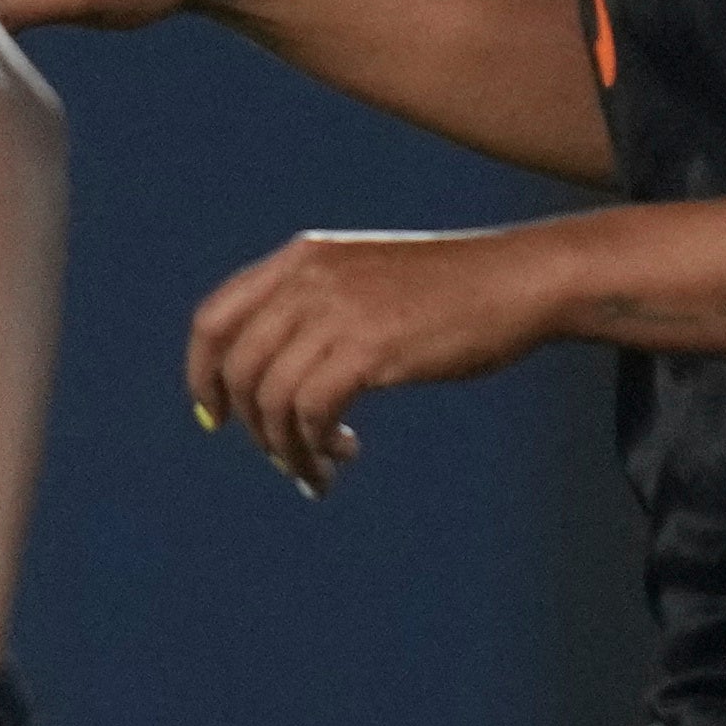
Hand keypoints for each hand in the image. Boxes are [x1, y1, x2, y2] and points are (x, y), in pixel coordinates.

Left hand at [187, 225, 566, 495]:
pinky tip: (343, 454)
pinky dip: (316, 446)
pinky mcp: (370, 347)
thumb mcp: (366, 278)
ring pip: (272, 398)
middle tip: (283, 455)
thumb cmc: (453, 289)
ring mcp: (337, 310)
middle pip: (237, 367)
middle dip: (252, 424)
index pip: (213, 319)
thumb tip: (272, 379)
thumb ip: (314, 308)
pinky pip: (312, 412)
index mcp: (300, 258)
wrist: (523, 280)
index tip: (214, 417)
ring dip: (286, 447)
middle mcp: (307, 278)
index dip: (202, 374)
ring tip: (317, 467)